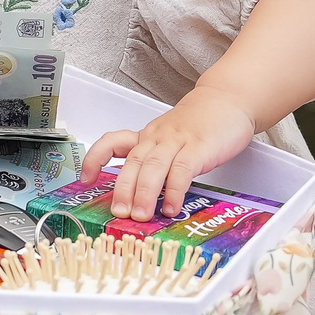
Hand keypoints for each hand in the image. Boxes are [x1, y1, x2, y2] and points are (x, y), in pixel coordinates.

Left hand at [84, 85, 257, 220]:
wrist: (228, 98)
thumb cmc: (200, 122)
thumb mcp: (170, 138)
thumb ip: (156, 161)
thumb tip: (143, 195)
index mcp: (147, 136)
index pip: (112, 142)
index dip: (95, 159)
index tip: (85, 179)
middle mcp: (157, 138)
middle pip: (133, 163)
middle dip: (122, 189)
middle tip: (118, 212)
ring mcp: (178, 141)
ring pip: (153, 167)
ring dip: (145, 193)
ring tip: (140, 216)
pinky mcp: (199, 147)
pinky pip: (183, 170)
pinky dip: (175, 191)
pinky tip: (172, 207)